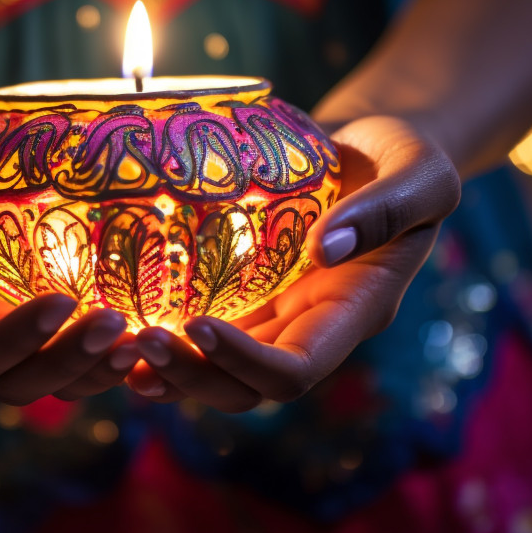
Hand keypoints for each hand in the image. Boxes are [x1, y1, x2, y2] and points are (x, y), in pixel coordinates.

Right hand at [0, 118, 136, 404]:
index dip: (15, 342)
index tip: (63, 301)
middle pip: (10, 381)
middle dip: (65, 363)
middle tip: (118, 324)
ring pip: (43, 379)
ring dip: (93, 369)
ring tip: (143, 338)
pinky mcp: (17, 310)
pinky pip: (62, 351)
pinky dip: (102, 354)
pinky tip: (147, 332)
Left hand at [126, 115, 460, 411]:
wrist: (374, 145)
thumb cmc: (406, 155)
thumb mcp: (421, 174)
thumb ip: (387, 209)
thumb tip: (324, 250)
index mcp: (353, 312)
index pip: (298, 368)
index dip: (246, 361)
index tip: (199, 324)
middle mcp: (307, 326)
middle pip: (244, 387)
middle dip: (190, 374)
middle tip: (136, 339)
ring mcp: (271, 314)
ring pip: (213, 371)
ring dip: (164, 369)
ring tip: (110, 347)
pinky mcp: (242, 290)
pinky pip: (197, 330)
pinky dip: (158, 335)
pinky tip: (112, 323)